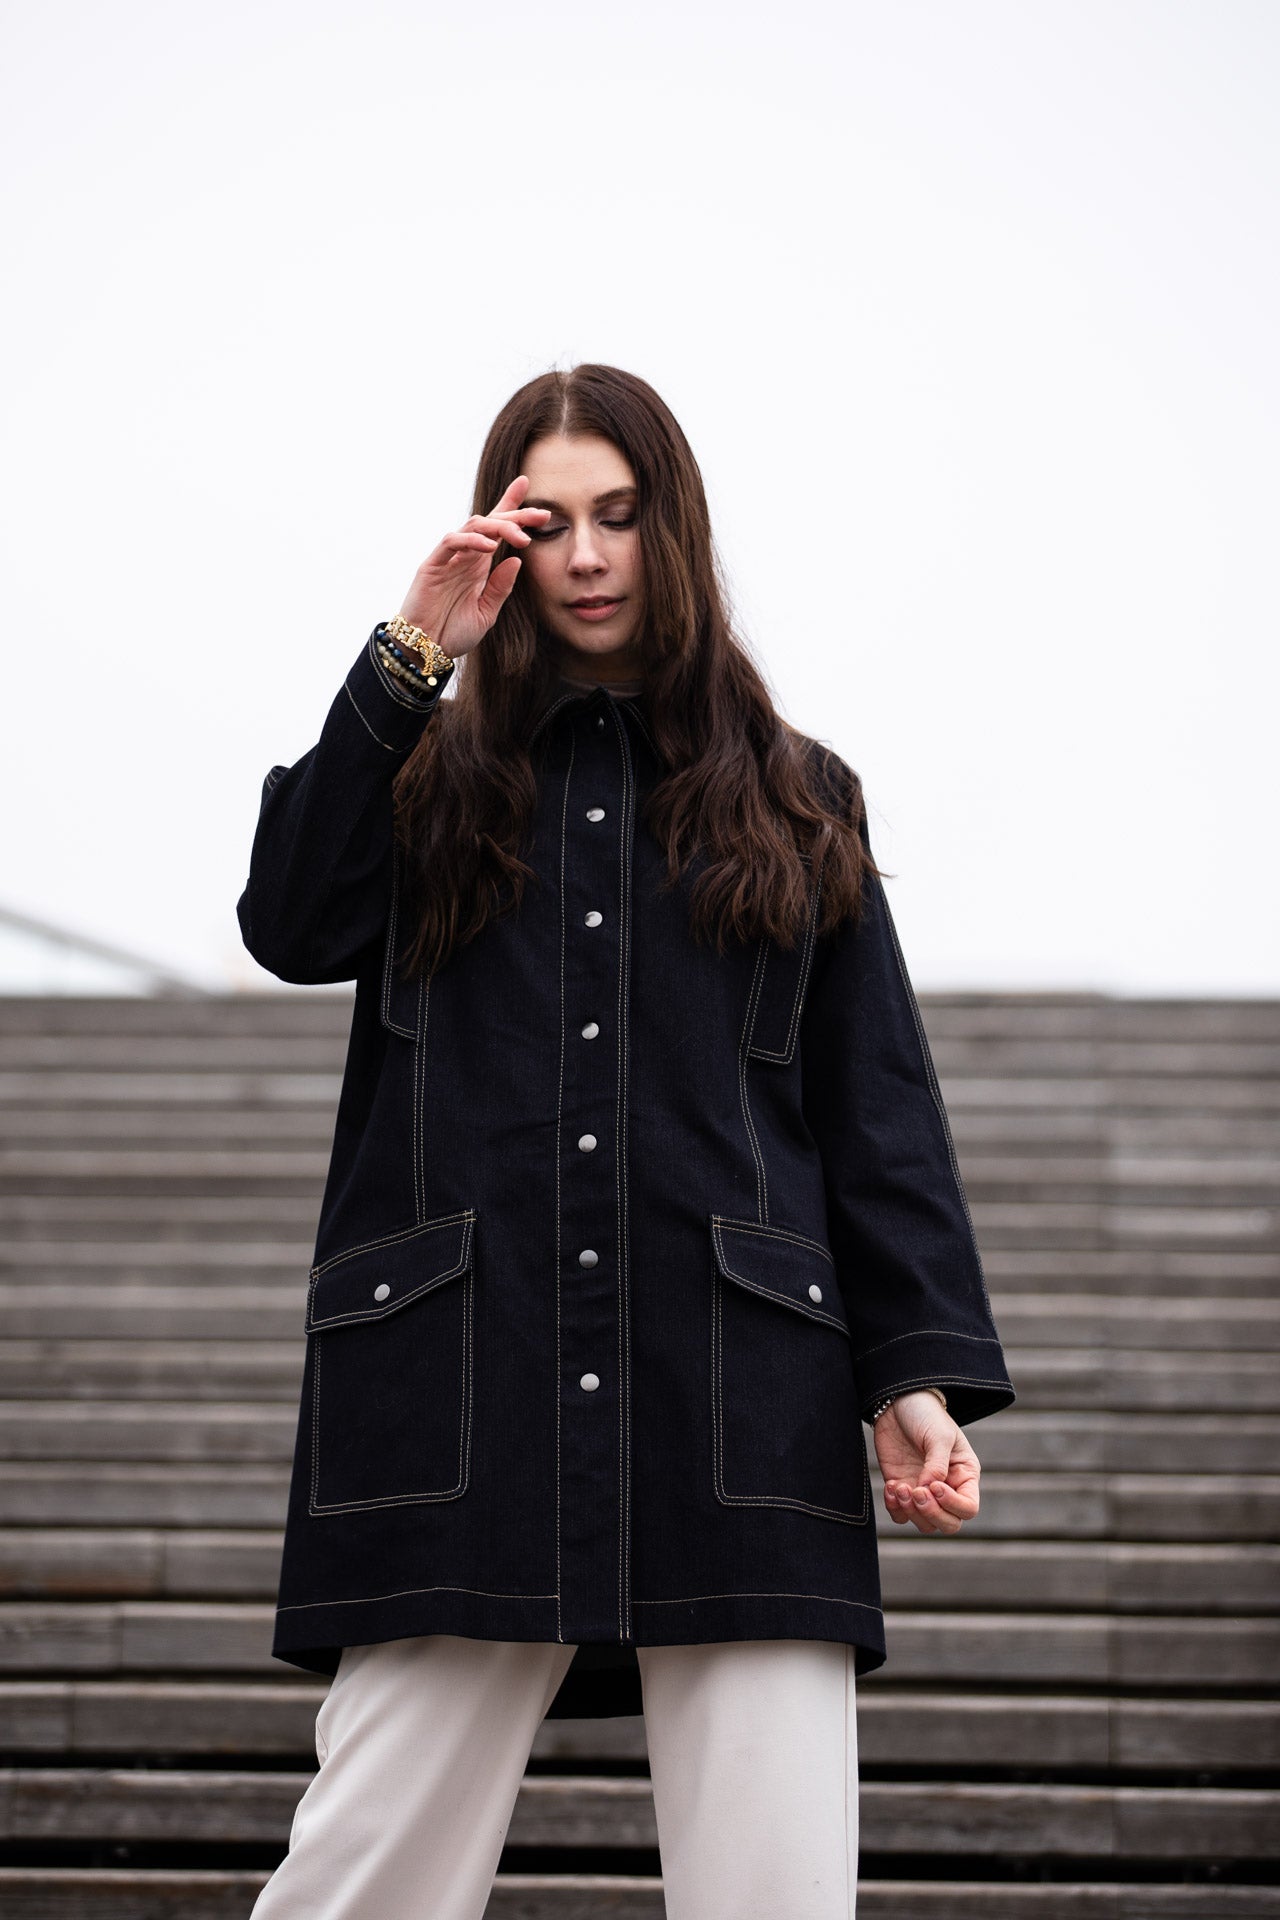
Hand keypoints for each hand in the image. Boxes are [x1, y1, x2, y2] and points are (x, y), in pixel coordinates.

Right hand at [397, 476, 550, 660]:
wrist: (427, 650)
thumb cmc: (453, 632)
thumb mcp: (487, 612)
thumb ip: (501, 587)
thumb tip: (517, 560)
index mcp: (479, 565)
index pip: (498, 532)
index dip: (515, 513)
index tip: (542, 508)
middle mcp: (465, 557)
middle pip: (490, 523)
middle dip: (517, 515)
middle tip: (542, 514)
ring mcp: (448, 559)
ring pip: (473, 526)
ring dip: (499, 526)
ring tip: (521, 536)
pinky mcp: (432, 565)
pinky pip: (451, 542)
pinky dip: (471, 540)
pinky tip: (490, 546)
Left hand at [872, 1390, 980, 1535]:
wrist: (897, 1402)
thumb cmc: (926, 1415)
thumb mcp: (939, 1435)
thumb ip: (937, 1465)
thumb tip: (929, 1491)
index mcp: (964, 1475)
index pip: (968, 1508)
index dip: (952, 1504)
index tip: (934, 1485)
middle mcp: (947, 1489)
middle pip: (949, 1524)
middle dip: (931, 1513)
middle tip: (916, 1492)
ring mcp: (923, 1491)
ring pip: (925, 1524)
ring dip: (911, 1511)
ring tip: (899, 1486)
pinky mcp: (902, 1489)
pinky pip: (900, 1515)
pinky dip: (894, 1508)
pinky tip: (890, 1486)